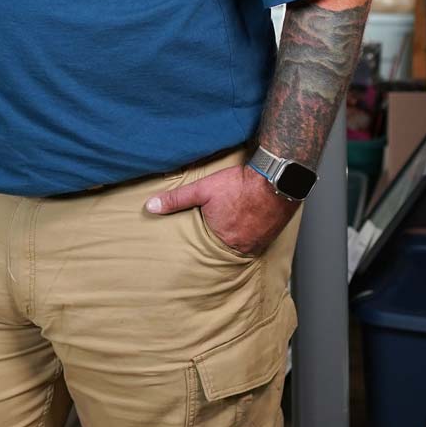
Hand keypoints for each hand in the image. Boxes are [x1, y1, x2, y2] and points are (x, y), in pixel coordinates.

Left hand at [144, 164, 297, 255]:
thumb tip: (150, 207)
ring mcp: (258, 244)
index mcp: (221, 239)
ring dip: (236, 237)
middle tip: (219, 226)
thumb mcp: (202, 189)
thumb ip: (176, 199)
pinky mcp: (270, 237)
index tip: (202, 230)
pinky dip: (249, 234)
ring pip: (241, 245)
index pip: (205, 245)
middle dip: (219, 238)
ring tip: (232, 225)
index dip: (203, 235)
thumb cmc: (239, 184)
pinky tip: (247, 223)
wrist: (275, 179)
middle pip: (224, 246)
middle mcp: (241, 247)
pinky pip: (256, 241)